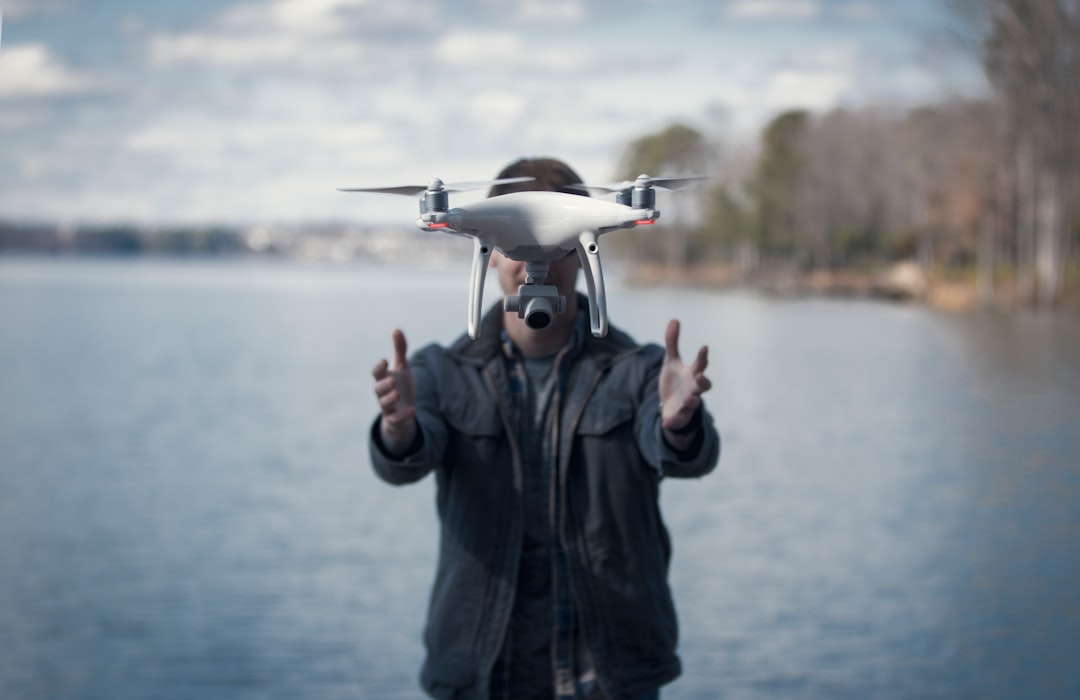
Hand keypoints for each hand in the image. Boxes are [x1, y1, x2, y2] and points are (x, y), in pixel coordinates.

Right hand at [372, 328, 416, 452]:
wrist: (404, 410)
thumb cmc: (401, 385)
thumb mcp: (402, 367)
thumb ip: (400, 349)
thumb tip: (396, 329)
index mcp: (384, 379)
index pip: (376, 373)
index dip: (379, 367)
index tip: (384, 360)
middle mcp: (383, 393)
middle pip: (377, 390)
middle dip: (384, 385)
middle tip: (393, 380)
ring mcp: (388, 407)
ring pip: (383, 405)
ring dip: (390, 399)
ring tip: (398, 394)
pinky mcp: (395, 419)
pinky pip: (395, 419)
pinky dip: (402, 416)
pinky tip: (413, 411)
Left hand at [659, 319, 711, 433]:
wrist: (670, 406)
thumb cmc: (675, 381)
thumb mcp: (671, 361)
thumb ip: (672, 343)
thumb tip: (674, 319)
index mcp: (693, 374)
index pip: (701, 364)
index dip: (703, 356)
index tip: (704, 347)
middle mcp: (693, 389)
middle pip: (703, 385)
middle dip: (703, 381)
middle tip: (700, 376)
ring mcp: (687, 403)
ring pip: (694, 404)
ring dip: (693, 401)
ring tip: (691, 399)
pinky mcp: (678, 416)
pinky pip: (677, 419)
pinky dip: (672, 421)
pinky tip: (665, 422)